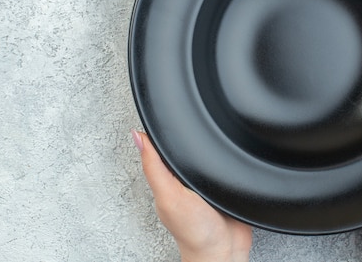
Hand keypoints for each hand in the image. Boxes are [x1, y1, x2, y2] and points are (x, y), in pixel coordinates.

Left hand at [132, 130, 251, 261]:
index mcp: (166, 179)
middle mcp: (182, 181)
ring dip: (206, 148)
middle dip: (184, 136)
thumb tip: (137, 137)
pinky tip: (222, 160)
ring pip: (202, 155)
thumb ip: (154, 168)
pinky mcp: (221, 188)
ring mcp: (202, 185)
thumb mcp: (170, 196)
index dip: (157, 131)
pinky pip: (221, 167)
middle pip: (181, 149)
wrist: (224, 251)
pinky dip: (223, 161)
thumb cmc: (195, 232)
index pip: (158, 148)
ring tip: (205, 140)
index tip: (158, 113)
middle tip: (186, 122)